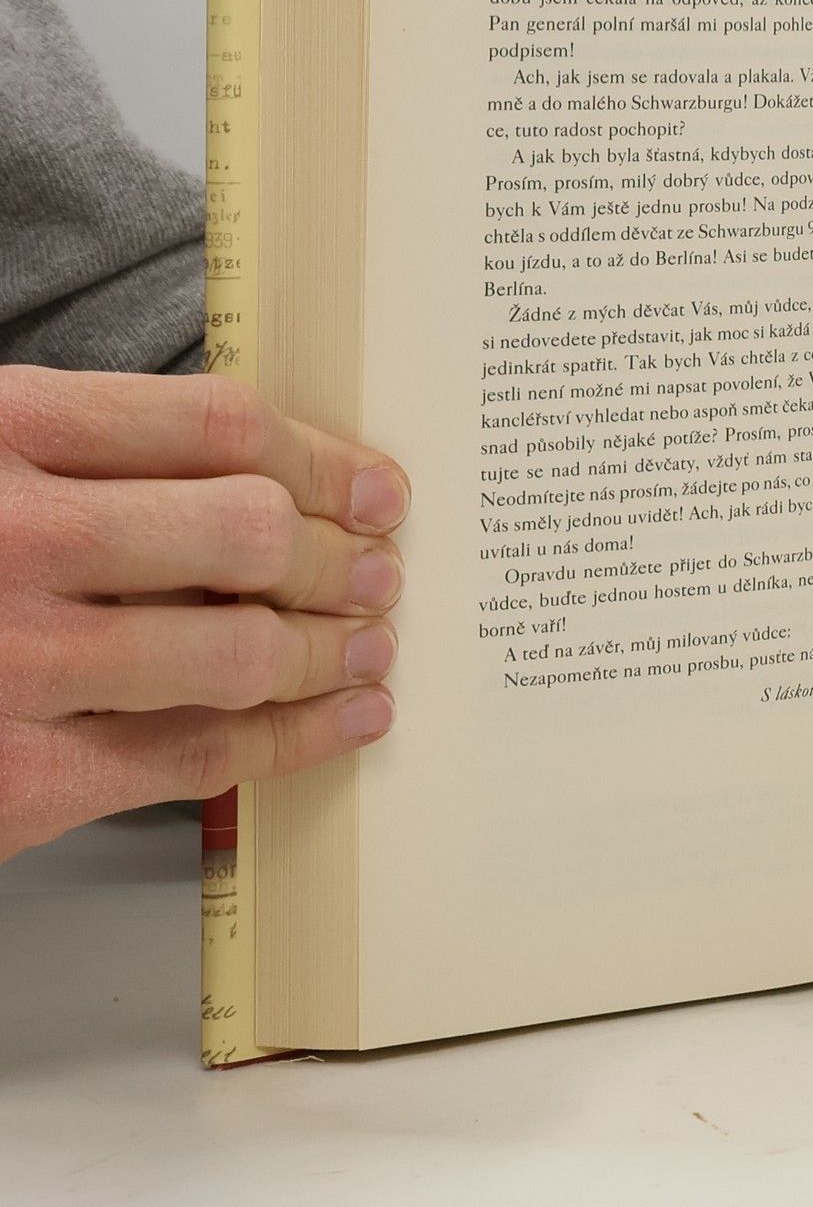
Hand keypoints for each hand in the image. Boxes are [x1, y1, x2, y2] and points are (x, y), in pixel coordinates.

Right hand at [0, 369, 408, 860]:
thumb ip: (80, 452)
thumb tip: (259, 474)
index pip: (219, 427)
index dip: (324, 459)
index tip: (375, 485)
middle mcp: (14, 540)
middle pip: (248, 534)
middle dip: (339, 558)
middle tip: (382, 571)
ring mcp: (16, 665)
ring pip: (239, 652)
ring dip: (331, 651)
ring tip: (371, 645)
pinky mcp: (18, 778)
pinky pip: (197, 756)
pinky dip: (295, 741)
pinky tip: (342, 722)